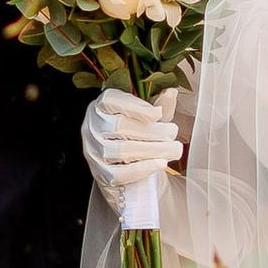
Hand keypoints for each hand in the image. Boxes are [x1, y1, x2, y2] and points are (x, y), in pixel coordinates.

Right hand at [81, 88, 181, 208]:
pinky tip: (161, 163)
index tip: (159, 114)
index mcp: (101, 107)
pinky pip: (121, 173)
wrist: (133, 174)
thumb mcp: (149, 118)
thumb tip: (170, 92)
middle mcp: (92, 127)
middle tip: (173, 133)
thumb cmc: (140, 137)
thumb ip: (158, 105)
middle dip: (151, 130)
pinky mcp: (101, 175)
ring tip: (174, 149)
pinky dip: (144, 168)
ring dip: (153, 149)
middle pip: (119, 126)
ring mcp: (94, 153)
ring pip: (122, 150)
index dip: (136, 106)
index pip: (110, 100)